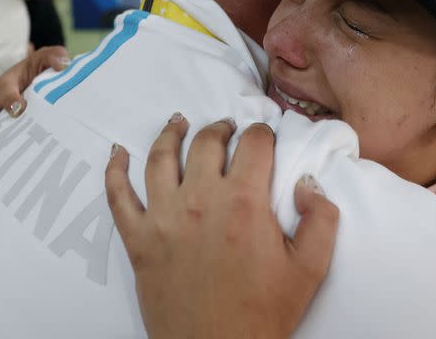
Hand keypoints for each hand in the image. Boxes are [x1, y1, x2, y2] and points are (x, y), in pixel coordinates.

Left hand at [105, 114, 338, 338]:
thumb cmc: (262, 313)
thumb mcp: (310, 269)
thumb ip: (321, 218)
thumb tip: (307, 183)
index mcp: (245, 203)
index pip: (254, 144)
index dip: (262, 134)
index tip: (264, 138)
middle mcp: (201, 200)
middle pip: (208, 142)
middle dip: (221, 128)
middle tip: (227, 129)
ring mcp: (164, 217)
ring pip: (161, 157)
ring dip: (171, 133)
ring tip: (179, 123)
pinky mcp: (138, 239)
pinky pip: (118, 195)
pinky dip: (114, 170)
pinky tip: (117, 153)